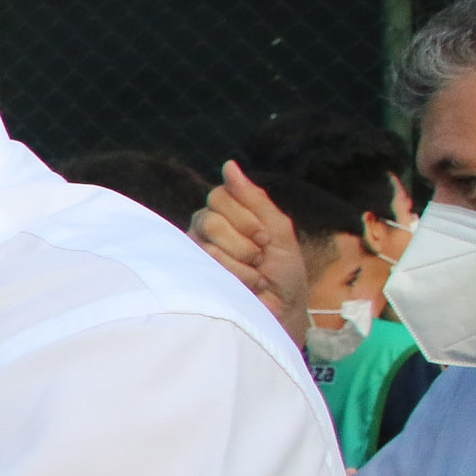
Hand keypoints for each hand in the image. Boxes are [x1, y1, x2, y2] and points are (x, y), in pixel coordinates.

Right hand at [192, 160, 311, 346]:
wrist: (283, 311)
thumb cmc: (284, 272)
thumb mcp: (278, 230)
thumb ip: (253, 198)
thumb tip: (229, 164)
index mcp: (226, 216)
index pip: (219, 196)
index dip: (245, 217)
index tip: (265, 238)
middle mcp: (204, 231)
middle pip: (210, 218)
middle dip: (244, 241)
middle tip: (260, 258)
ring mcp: (194, 254)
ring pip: (208, 241)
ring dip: (242, 261)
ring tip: (254, 277)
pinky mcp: (191, 275)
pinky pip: (206, 261)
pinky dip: (235, 274)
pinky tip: (244, 286)